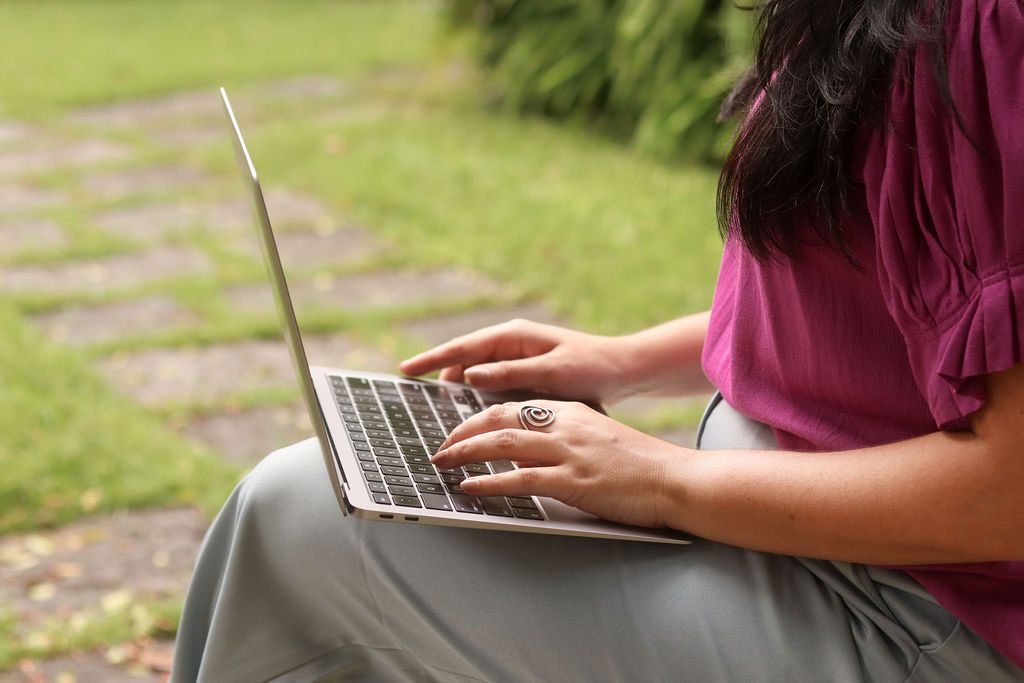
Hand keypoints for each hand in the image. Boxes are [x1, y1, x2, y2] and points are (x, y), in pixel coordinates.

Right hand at [399, 319, 633, 404]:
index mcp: (514, 336)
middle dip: (438, 371)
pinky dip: (476, 390)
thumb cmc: (591, 369)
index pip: (462, 347)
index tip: (406, 369)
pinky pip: (491, 378)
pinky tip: (471, 408)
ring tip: (437, 404)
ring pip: (476, 368)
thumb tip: (470, 375)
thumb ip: (511, 373)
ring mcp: (518, 354)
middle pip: (464, 356)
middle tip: (414, 390)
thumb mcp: (551, 373)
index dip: (432, 360)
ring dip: (457, 383)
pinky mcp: (525, 369)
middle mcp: (512, 341)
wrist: (623, 370)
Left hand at [431, 400, 687, 528]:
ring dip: (465, 452)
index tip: (459, 430)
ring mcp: (569, 452)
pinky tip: (470, 487)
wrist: (676, 480)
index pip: (513, 407)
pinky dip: (489, 481)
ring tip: (442, 462)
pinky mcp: (574, 481)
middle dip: (462, 431)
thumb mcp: (595, 442)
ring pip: (503, 442)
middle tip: (441, 446)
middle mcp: (566, 425)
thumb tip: (521, 457)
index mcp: (571, 412)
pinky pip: (520, 478)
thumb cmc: (639, 466)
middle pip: (499, 418)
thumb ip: (558, 444)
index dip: (480, 418)